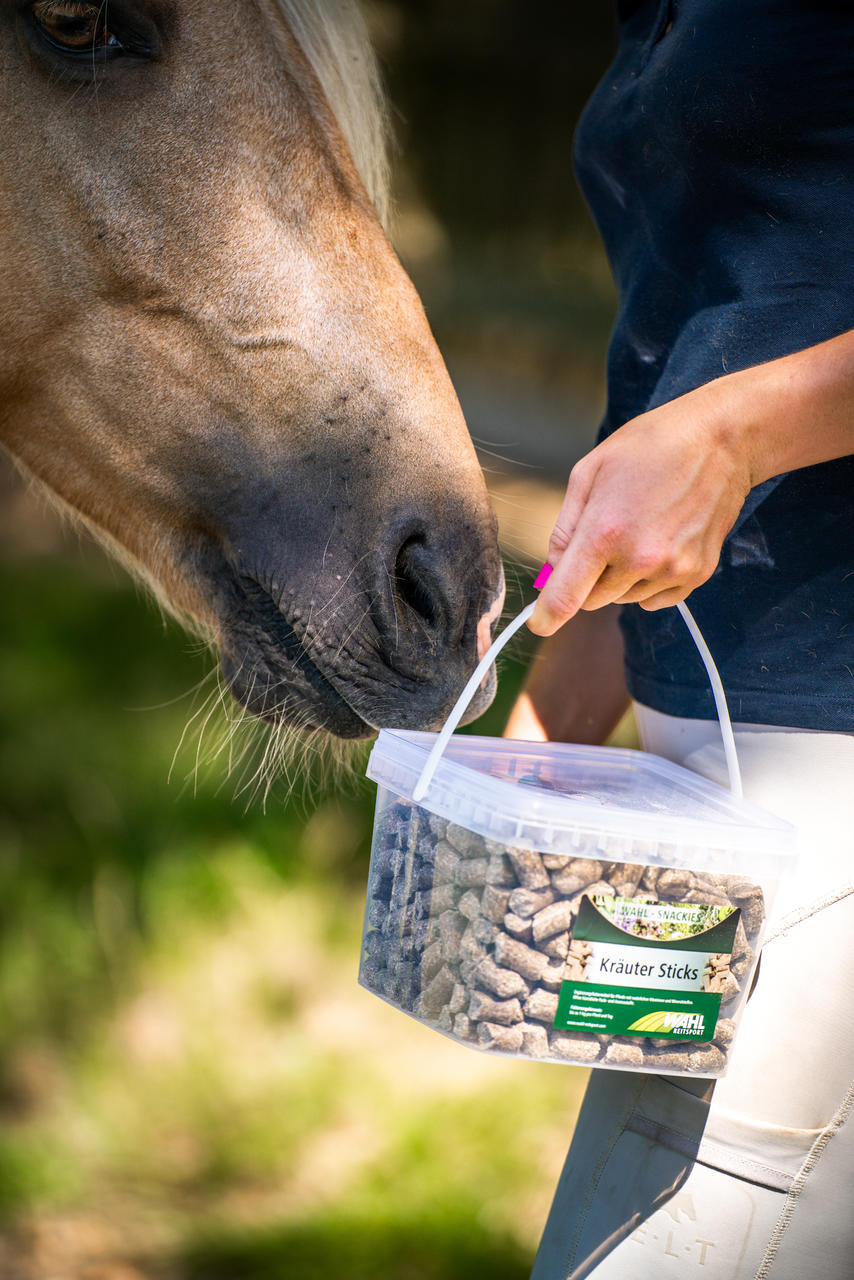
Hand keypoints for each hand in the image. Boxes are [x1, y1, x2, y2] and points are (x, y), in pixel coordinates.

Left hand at [529, 377, 752, 635]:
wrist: (720, 439)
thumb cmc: (650, 446)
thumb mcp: (589, 472)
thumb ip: (565, 528)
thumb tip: (552, 569)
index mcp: (605, 532)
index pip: (566, 597)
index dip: (546, 617)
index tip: (539, 624)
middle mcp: (640, 559)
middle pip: (593, 600)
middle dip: (588, 579)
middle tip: (604, 537)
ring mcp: (673, 569)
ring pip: (625, 599)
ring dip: (621, 578)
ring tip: (639, 529)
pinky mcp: (697, 574)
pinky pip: (657, 599)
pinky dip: (649, 581)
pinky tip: (660, 542)